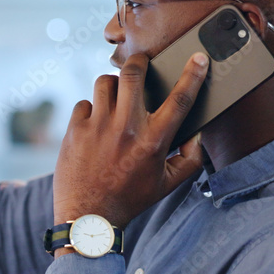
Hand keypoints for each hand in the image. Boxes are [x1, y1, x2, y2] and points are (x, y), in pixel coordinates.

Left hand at [52, 52, 208, 227]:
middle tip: (142, 63)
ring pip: (105, 83)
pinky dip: (91, 110)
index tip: (198, 57)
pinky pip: (85, 103)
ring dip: (114, 85)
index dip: (193, 74)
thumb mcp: (168, 184)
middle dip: (139, 61)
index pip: (180, 99)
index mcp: (154, 141)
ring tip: (117, 97)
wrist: (88, 216)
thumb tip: (197, 134)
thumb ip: (190, 159)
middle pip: (133, 73)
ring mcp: (98, 126)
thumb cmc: (130, 200)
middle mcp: (126, 128)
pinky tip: (95, 124)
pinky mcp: (75, 130)